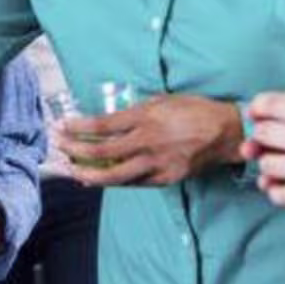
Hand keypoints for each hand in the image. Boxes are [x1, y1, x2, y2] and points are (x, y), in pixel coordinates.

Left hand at [57, 94, 242, 187]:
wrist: (227, 132)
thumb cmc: (194, 110)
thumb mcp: (162, 101)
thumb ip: (135, 112)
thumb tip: (109, 121)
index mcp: (146, 118)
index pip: (101, 125)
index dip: (77, 128)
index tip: (61, 127)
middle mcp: (148, 142)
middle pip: (101, 152)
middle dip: (74, 151)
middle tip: (58, 148)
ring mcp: (157, 163)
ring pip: (114, 176)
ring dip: (88, 174)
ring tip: (71, 171)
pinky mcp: (165, 178)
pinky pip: (133, 182)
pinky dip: (113, 182)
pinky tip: (97, 179)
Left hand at [244, 89, 284, 212]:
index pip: (267, 103)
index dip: (260, 108)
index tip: (260, 114)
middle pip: (262, 134)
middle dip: (263, 137)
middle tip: (270, 141)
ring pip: (265, 165)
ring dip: (269, 165)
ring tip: (279, 166)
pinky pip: (278, 195)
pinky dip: (276, 192)